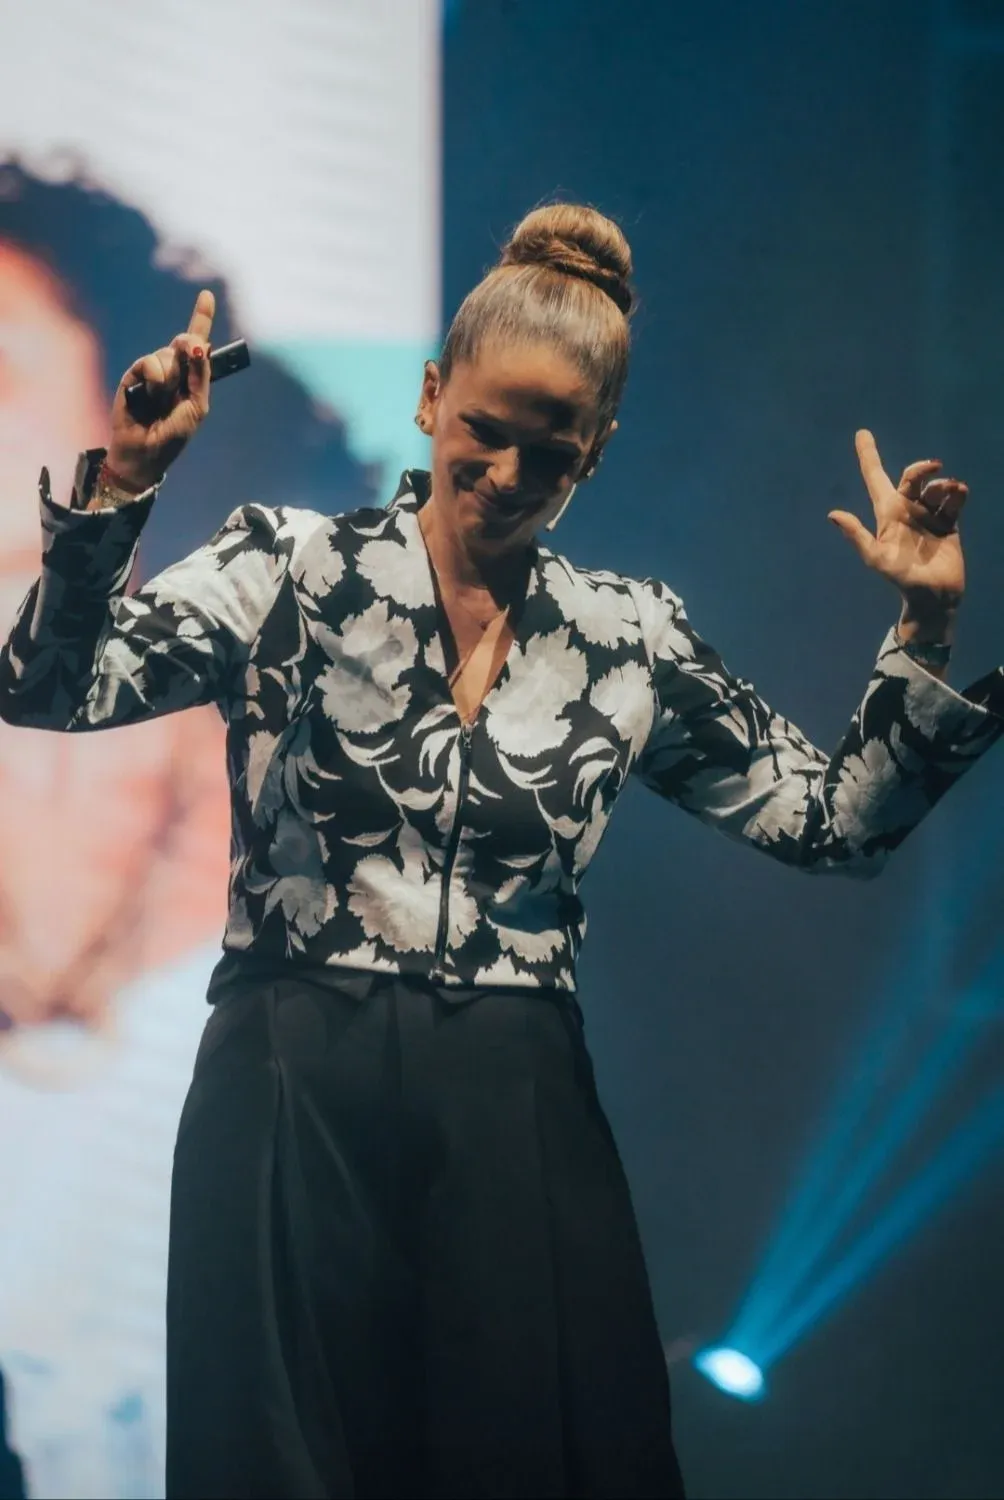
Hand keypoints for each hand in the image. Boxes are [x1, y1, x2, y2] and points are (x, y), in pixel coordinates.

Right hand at [105, 289, 215, 490]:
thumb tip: (198, 344)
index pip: (196, 345)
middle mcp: (171, 370)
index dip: (201, 318)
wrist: (145, 452)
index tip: (206, 295)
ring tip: (161, 400)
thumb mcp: (196, 406)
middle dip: (187, 346)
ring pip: (167, 354)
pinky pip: (149, 362)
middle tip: (187, 355)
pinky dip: (154, 377)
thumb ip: (199, 375)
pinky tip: (150, 393)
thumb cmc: (174, 434)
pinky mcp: (133, 374)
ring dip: (169, 378)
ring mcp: (152, 371)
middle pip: (182, 342)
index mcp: (190, 377)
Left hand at [829, 429, 967, 633]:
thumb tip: (833, 514)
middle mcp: (908, 510)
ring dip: (944, 485)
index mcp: (887, 513)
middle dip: (922, 467)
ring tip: (951, 492)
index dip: (868, 456)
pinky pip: (954, 500)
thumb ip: (857, 536)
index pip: (875, 479)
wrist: (933, 596)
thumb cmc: (900, 579)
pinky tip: (960, 493)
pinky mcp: (949, 523)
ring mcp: (929, 515)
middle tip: (934, 465)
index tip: (861, 433)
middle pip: (912, 477)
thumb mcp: (876, 558)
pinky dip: (957, 493)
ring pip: (936, 487)